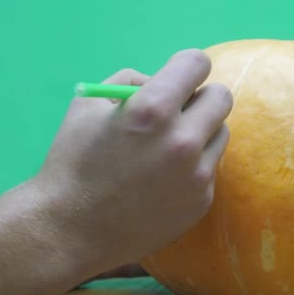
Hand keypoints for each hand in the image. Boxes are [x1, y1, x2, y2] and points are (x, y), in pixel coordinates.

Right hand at [34, 49, 232, 275]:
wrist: (72, 230)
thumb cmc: (73, 162)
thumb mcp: (89, 105)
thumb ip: (132, 82)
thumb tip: (164, 81)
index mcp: (153, 110)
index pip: (198, 64)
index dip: (187, 65)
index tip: (180, 75)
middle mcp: (183, 140)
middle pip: (222, 97)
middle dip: (201, 96)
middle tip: (181, 109)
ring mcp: (197, 174)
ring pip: (221, 133)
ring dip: (201, 131)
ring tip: (169, 147)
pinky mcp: (203, 200)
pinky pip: (210, 167)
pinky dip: (194, 165)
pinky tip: (165, 179)